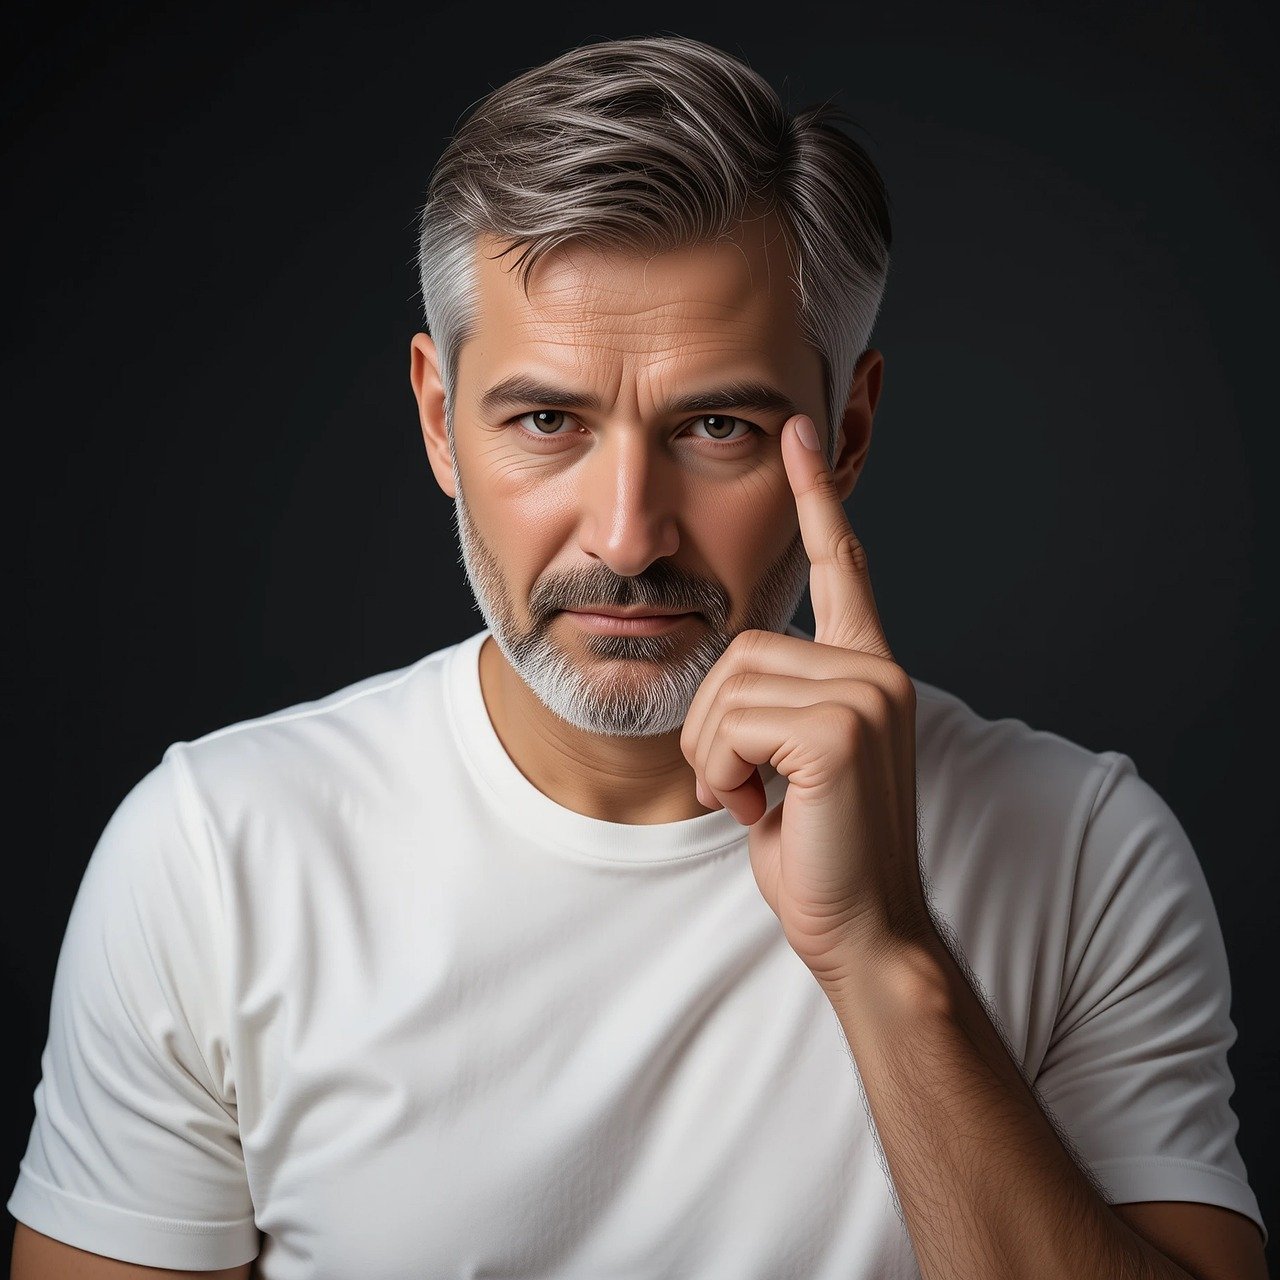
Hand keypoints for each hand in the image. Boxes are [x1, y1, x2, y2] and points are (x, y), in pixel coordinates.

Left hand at [679, 415, 932, 983]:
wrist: (860, 928)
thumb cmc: (819, 849)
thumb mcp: (790, 761)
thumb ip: (774, 702)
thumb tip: (731, 679)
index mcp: (867, 668)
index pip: (841, 565)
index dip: (817, 498)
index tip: (798, 431)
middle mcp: (876, 669)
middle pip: (739, 647)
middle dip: (712, 725)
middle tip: (741, 783)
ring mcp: (867, 694)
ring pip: (728, 685)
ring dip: (714, 755)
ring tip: (756, 797)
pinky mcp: (842, 728)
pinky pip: (731, 724)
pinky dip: (722, 773)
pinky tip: (759, 808)